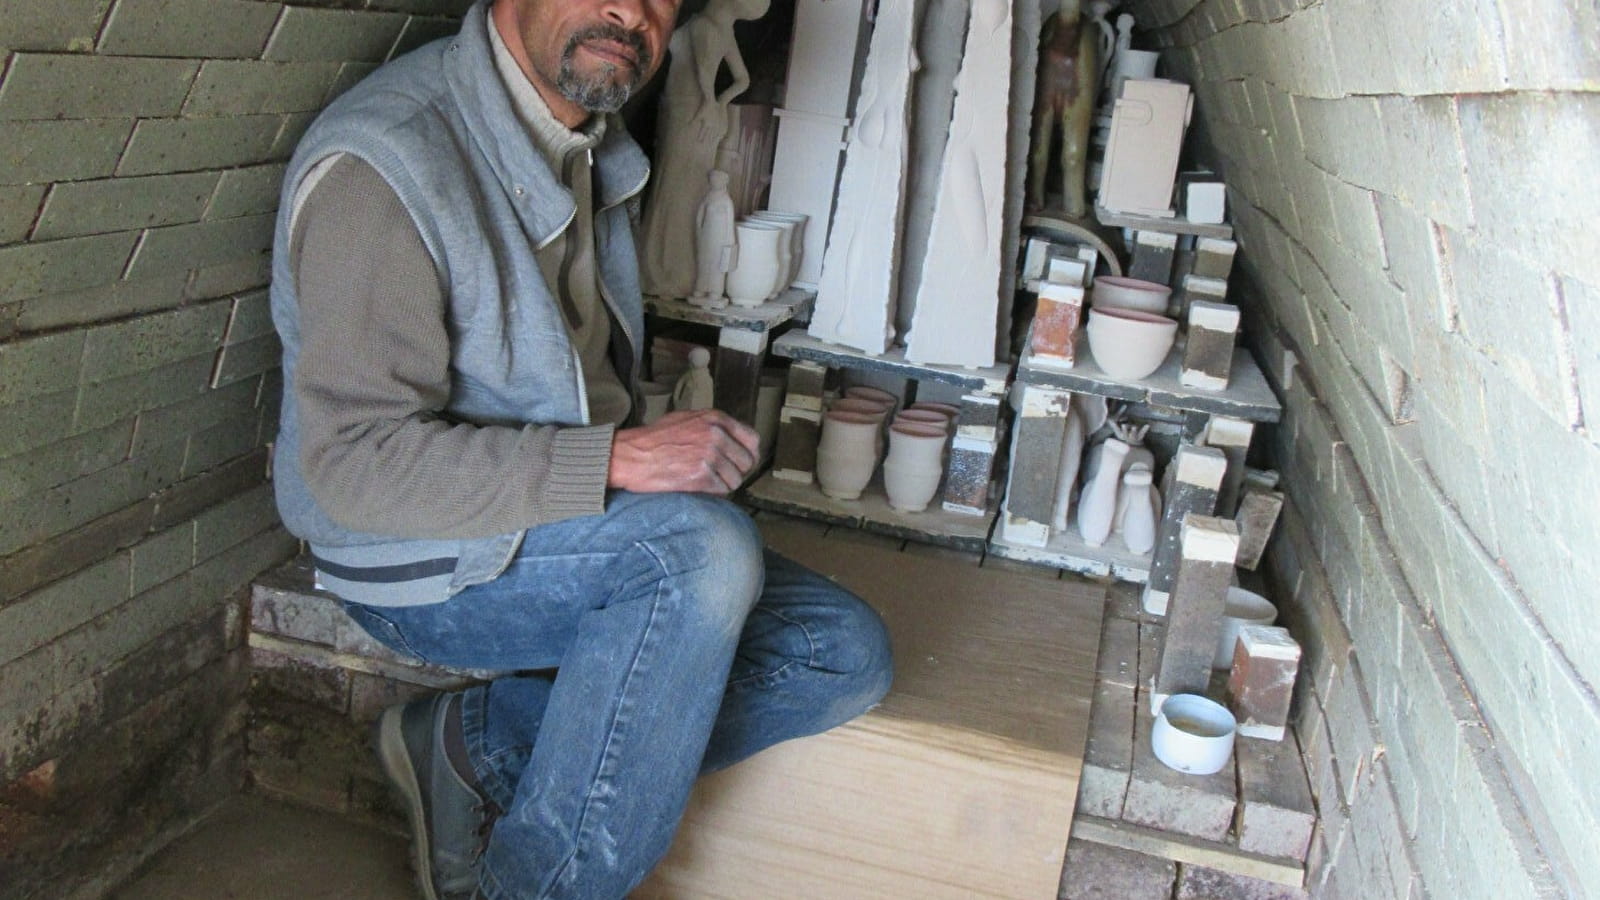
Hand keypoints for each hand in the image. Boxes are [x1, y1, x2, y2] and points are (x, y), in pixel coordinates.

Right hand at [608, 409, 760, 494]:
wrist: (630, 455)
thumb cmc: (654, 439)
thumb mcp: (686, 419)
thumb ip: (712, 425)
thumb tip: (734, 439)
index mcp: (715, 419)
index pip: (752, 439)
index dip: (748, 454)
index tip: (740, 463)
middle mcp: (716, 435)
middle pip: (746, 462)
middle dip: (735, 472)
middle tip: (719, 475)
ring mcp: (709, 456)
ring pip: (735, 480)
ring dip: (723, 484)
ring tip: (704, 480)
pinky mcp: (701, 476)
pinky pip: (722, 491)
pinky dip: (713, 493)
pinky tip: (698, 486)